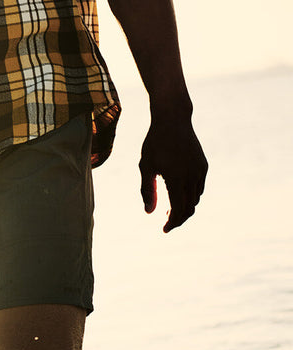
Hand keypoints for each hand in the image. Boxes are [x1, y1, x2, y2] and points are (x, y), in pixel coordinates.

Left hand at [139, 112, 207, 232]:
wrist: (173, 120)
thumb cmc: (155, 143)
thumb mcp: (146, 166)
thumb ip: (147, 190)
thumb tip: (149, 212)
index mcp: (176, 179)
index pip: (178, 210)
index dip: (172, 223)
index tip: (164, 230)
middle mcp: (191, 176)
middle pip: (189, 208)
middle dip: (179, 218)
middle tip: (167, 222)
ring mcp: (200, 170)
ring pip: (196, 198)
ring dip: (186, 207)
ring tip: (172, 209)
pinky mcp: (203, 165)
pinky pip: (199, 186)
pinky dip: (191, 195)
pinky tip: (180, 194)